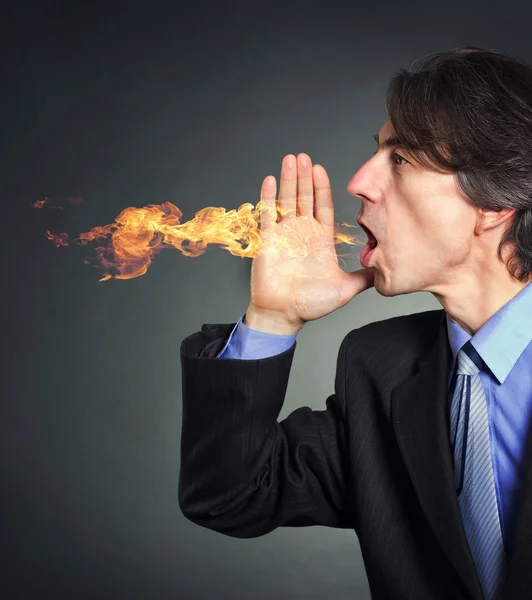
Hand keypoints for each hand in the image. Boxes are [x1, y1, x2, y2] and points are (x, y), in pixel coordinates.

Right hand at [247, 153, 374, 330]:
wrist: (283, 314)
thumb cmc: (311, 304)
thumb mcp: (346, 288)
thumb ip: (364, 276)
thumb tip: (387, 270)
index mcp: (319, 239)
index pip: (323, 206)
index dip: (322, 187)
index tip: (321, 169)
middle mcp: (302, 232)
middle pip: (304, 198)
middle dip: (306, 177)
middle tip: (305, 157)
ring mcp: (284, 235)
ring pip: (287, 201)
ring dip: (289, 180)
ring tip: (291, 159)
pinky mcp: (268, 241)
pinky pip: (267, 215)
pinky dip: (268, 197)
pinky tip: (271, 179)